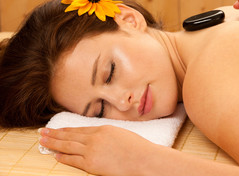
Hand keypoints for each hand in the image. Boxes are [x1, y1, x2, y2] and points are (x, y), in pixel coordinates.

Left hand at [39, 126, 156, 175]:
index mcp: (102, 129)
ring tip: (43, 141)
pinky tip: (55, 155)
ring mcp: (92, 151)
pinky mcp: (92, 164)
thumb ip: (106, 135)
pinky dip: (63, 157)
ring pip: (67, 146)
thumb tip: (95, 138)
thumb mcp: (120, 134)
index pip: (78, 129)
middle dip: (54, 134)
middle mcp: (94, 138)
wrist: (143, 159)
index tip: (56, 128)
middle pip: (69, 136)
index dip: (65, 129)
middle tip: (42, 132)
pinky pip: (73, 160)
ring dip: (54, 143)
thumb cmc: (136, 148)